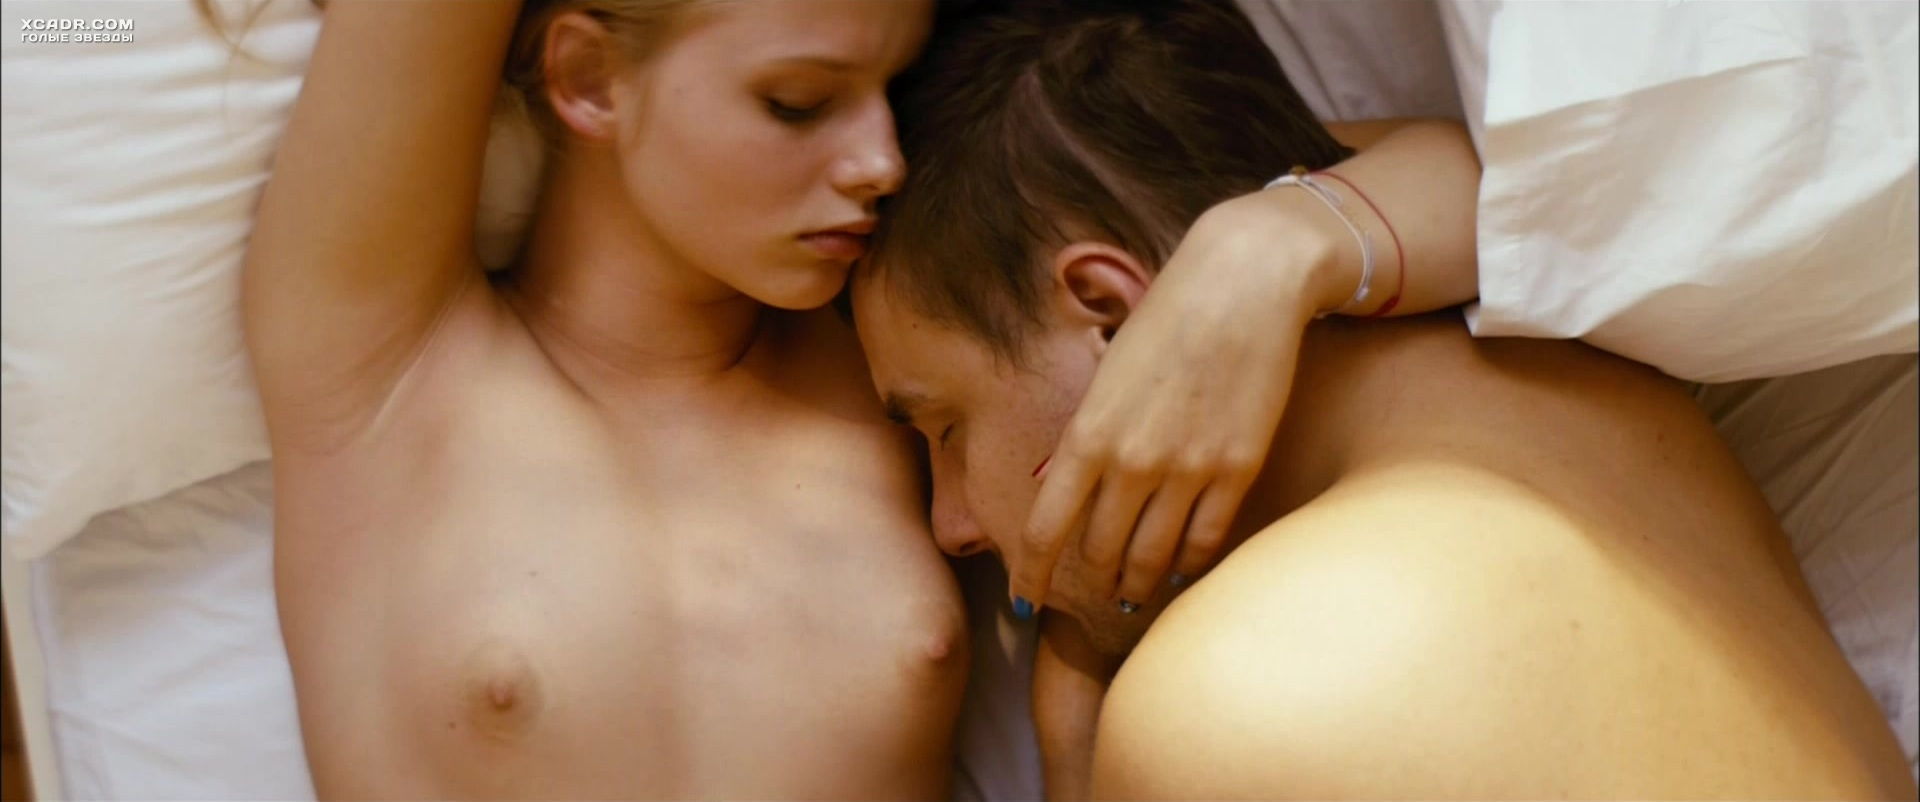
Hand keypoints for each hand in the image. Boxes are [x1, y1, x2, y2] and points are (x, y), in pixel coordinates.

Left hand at [1011, 190, 1353, 613]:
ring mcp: (1189, 469)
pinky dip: (1188, 563)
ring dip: (1138, 586)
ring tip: (1132, 597)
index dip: (1032, 573)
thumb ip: (1086, 437)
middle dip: (1093, 581)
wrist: (1243, 283)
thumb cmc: (1167, 320)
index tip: (1025, 598)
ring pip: (1154, 558)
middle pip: (1102, 552)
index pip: (1047, 529)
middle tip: (1093, 595)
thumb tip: (1065, 489)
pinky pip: (1206, 539)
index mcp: (1089, 434)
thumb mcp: (1106, 377)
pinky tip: (1180, 569)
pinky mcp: (1239, 469)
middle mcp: (1133, 461)